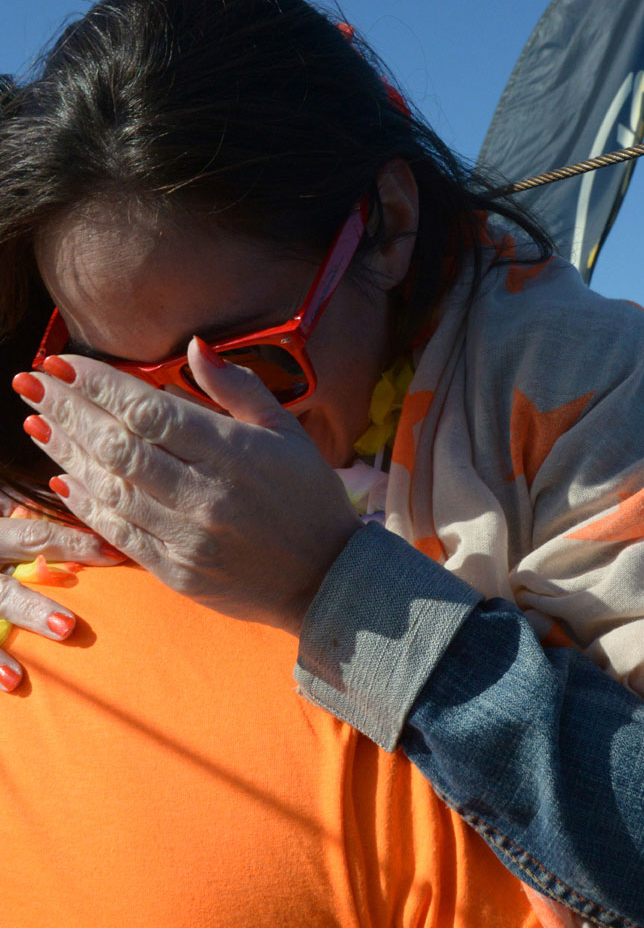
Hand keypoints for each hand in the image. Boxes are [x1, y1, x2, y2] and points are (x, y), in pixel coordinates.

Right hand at [0, 490, 122, 690]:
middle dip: (32, 608)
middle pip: (1, 589)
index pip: (36, 536)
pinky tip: (6, 684)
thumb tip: (81, 513)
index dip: (77, 545)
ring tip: (18, 677)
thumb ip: (27, 528)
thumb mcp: (3, 523)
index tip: (118, 556)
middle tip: (69, 629)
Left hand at [12, 342, 362, 635]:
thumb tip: (192, 347)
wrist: (328, 580)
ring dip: (66, 452)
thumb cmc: (311, 498)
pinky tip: (61, 476)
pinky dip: (86, 503)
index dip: (100, 385)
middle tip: (31, 383)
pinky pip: (118, 532)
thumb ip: (238, 388)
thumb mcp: (287, 433)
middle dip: (69, 410)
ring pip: (109, 488)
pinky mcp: (176, 572)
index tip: (63, 364)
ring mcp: (187, 537)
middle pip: (119, 446)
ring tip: (36, 421)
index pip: (150, 412)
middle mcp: (205, 495)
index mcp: (235, 454)